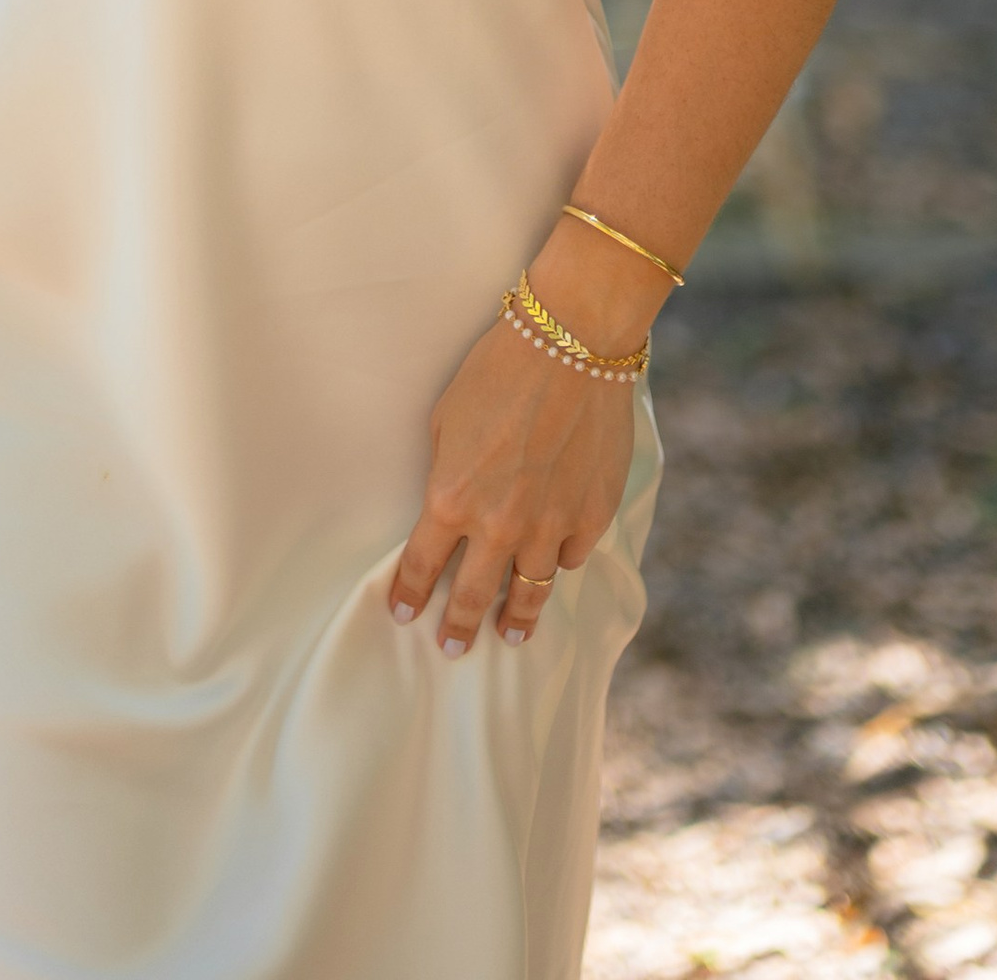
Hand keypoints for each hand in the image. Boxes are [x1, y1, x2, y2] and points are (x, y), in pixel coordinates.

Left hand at [386, 313, 636, 656]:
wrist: (569, 346)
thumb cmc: (497, 371)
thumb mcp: (447, 417)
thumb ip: (447, 471)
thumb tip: (449, 506)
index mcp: (453, 498)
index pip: (422, 564)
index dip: (410, 593)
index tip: (404, 615)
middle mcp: (500, 525)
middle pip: (475, 596)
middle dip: (460, 627)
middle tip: (452, 649)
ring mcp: (551, 526)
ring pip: (530, 591)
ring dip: (517, 618)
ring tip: (510, 637)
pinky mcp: (592, 516)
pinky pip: (571, 555)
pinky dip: (560, 561)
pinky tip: (553, 568)